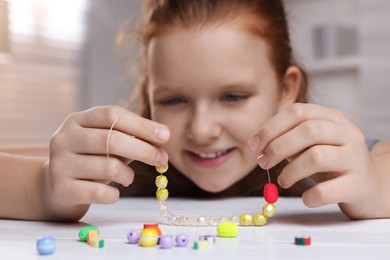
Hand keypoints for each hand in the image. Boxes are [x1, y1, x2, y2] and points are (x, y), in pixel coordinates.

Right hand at [43, 106, 169, 219]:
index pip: (112, 115)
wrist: (54, 189)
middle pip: (112, 139)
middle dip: (144, 150)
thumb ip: (130, 139)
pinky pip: (100, 192)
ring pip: (109, 167)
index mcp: (77, 120)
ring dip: (128, 174)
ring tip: (128, 177)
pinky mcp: (61, 189)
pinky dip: (115, 194)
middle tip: (163, 159)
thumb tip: (162, 138)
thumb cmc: (89, 161)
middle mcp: (64, 138)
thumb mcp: (105, 145)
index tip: (165, 135)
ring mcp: (60, 163)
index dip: (142, 124)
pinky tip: (114, 192)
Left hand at [248, 103, 381, 218]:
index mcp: (332, 118)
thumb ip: (288, 138)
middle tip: (262, 163)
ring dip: (290, 171)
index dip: (270, 128)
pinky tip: (305, 197)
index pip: (297, 112)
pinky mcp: (358, 185)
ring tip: (282, 181)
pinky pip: (327, 190)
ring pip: (316, 157)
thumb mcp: (311, 143)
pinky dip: (309, 196)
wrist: (370, 186)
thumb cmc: (331, 162)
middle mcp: (347, 133)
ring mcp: (355, 159)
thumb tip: (258, 144)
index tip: (253, 145)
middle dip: (277, 147)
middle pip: (307, 131)